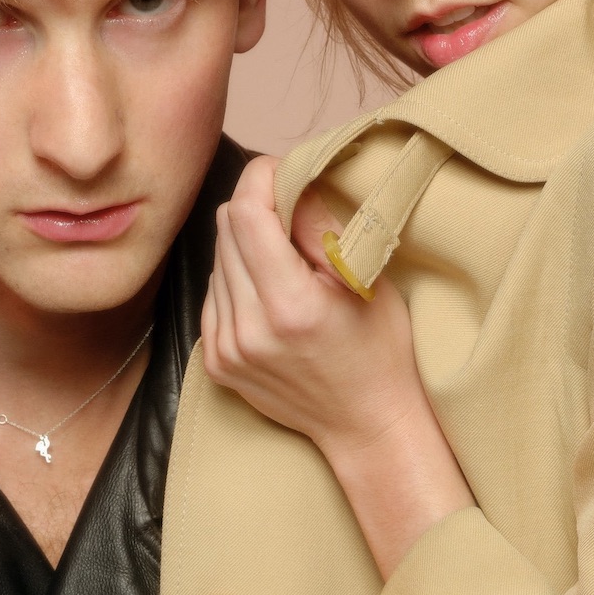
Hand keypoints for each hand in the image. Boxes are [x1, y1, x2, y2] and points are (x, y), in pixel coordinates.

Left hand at [201, 156, 473, 576]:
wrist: (364, 425)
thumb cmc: (379, 350)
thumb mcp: (366, 280)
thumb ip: (320, 228)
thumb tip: (292, 181)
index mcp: (290, 305)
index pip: (246, 214)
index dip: (260, 178)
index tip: (282, 170)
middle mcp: (248, 328)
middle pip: (225, 231)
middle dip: (256, 207)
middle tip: (292, 209)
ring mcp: (225, 349)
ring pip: (216, 259)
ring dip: (246, 244)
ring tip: (286, 259)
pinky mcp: (215, 362)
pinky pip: (214, 293)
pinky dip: (238, 279)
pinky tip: (272, 292)